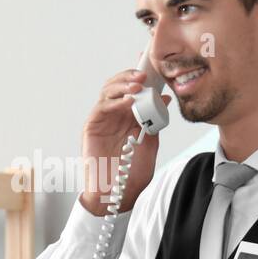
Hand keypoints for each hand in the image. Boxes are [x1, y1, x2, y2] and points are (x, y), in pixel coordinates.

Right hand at [78, 68, 171, 215]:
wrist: (117, 194)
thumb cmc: (133, 172)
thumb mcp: (150, 143)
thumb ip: (155, 121)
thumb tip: (166, 99)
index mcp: (130, 117)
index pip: (134, 91)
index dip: (140, 76)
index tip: (152, 64)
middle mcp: (115, 115)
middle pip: (120, 86)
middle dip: (132, 76)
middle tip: (146, 73)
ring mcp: (102, 119)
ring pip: (109, 91)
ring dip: (124, 85)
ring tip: (138, 84)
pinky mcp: (91, 126)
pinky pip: (102, 107)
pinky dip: (115, 101)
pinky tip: (128, 99)